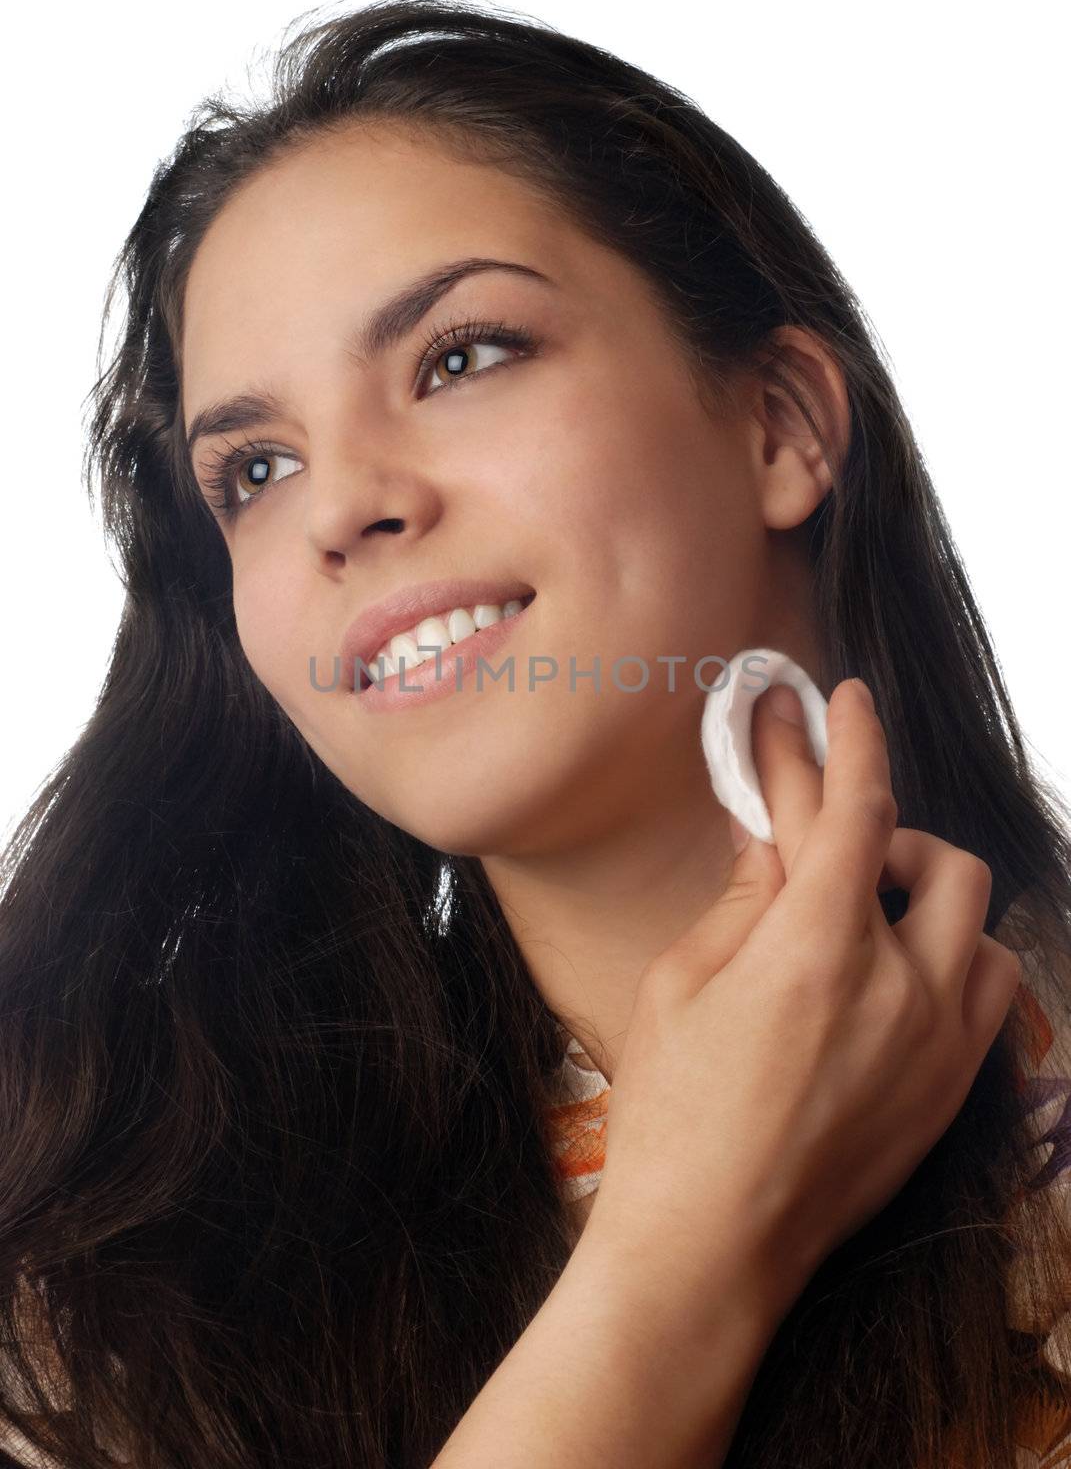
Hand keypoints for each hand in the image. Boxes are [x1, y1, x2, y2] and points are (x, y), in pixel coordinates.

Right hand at [586, 677, 1021, 1324]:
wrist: (708, 1247)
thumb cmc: (673, 1114)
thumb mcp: (680, 982)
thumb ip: (743, 898)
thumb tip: (775, 838)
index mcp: (817, 948)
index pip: (856, 808)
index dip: (848, 739)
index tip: (840, 697)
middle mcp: (899, 988)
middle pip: (931, 855)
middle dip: (880, 820)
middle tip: (824, 826)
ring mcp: (938, 1045)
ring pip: (979, 922)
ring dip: (928, 894)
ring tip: (869, 909)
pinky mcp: (951, 1092)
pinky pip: (988, 993)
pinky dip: (955, 960)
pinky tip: (902, 974)